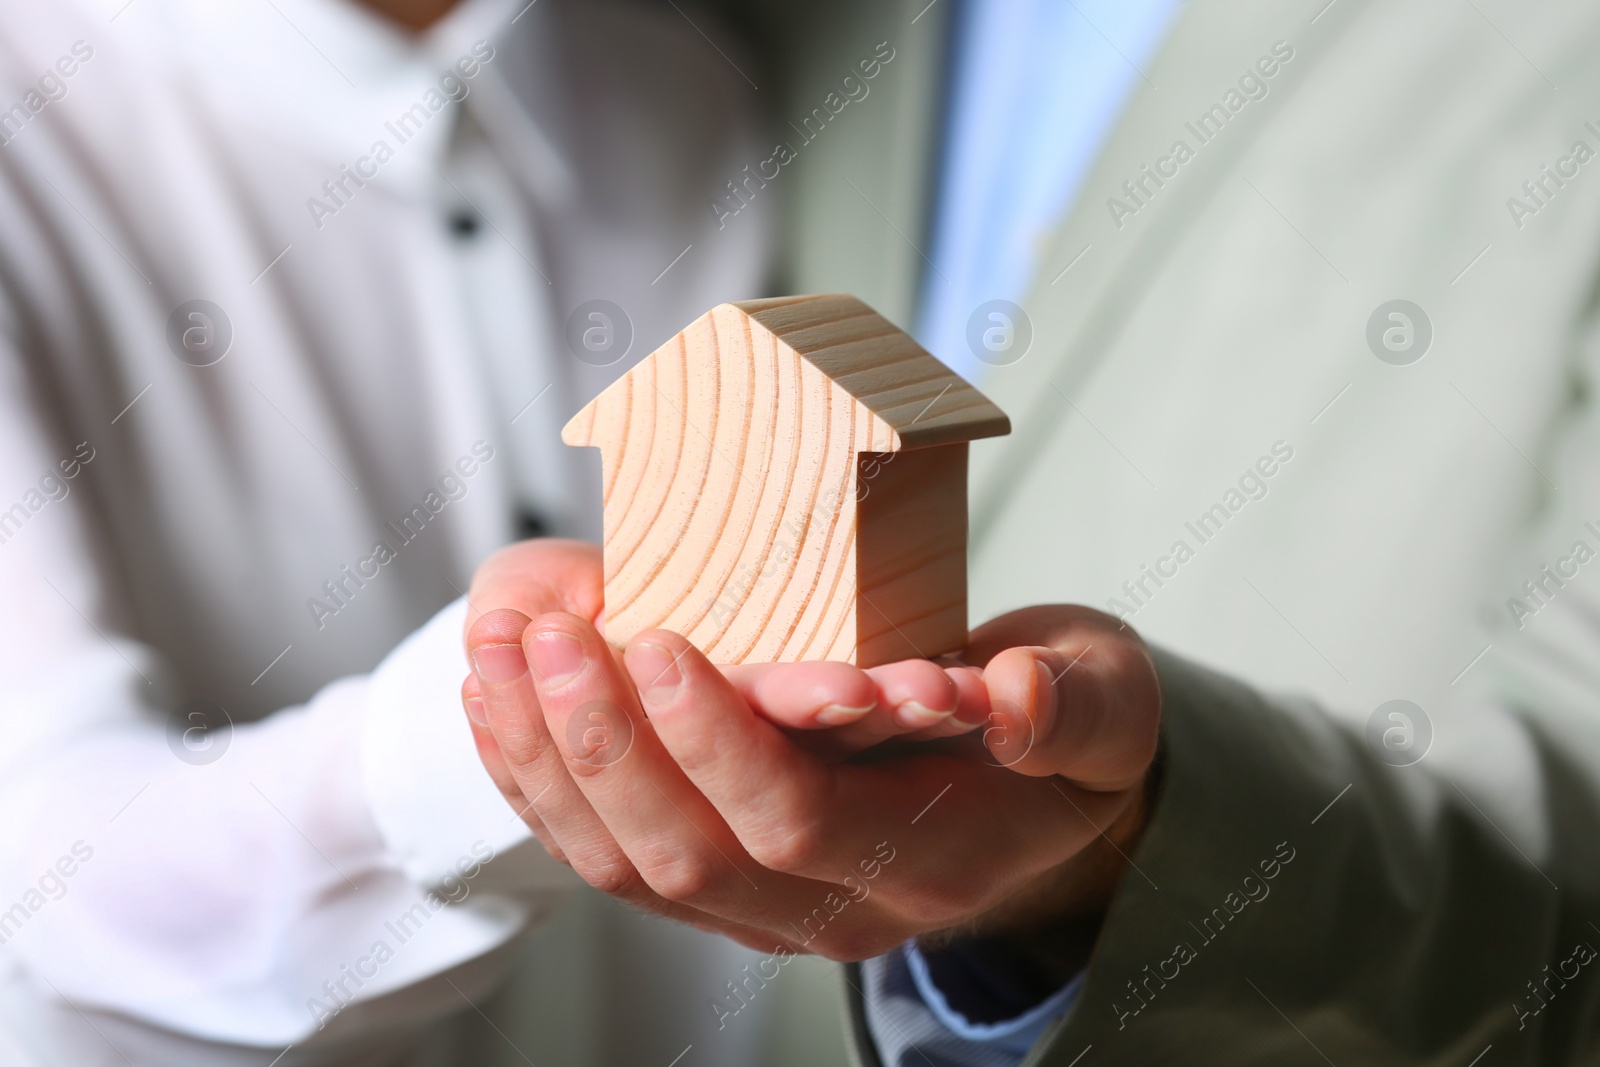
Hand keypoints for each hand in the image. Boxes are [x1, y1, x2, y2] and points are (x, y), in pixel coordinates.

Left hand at [461, 593, 1160, 959]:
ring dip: (549, 763)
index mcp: (931, 860)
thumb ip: (1073, 705)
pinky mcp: (721, 880)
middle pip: (690, 856)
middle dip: (606, 745)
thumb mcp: (1105, 699)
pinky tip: (496, 701)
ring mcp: (767, 907)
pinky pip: (609, 853)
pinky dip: (539, 781)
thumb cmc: (1066, 729)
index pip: (800, 824)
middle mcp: (835, 909)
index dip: (720, 744)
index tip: (662, 639)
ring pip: (630, 866)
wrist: (1037, 802)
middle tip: (553, 634)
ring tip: (496, 655)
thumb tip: (1013, 697)